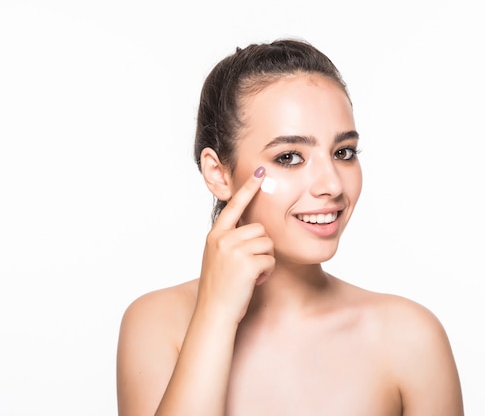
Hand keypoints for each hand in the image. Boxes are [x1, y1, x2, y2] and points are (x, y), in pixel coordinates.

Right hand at [196, 167, 274, 323]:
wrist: (214, 313)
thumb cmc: (220, 288)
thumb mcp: (218, 257)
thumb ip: (231, 240)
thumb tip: (254, 229)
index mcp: (215, 235)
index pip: (234, 205)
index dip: (248, 188)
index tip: (260, 171)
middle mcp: (222, 238)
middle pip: (260, 228)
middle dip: (261, 247)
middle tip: (249, 266)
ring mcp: (233, 250)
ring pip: (267, 243)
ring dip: (265, 260)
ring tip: (249, 274)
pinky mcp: (246, 262)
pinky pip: (270, 260)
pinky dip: (267, 272)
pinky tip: (254, 281)